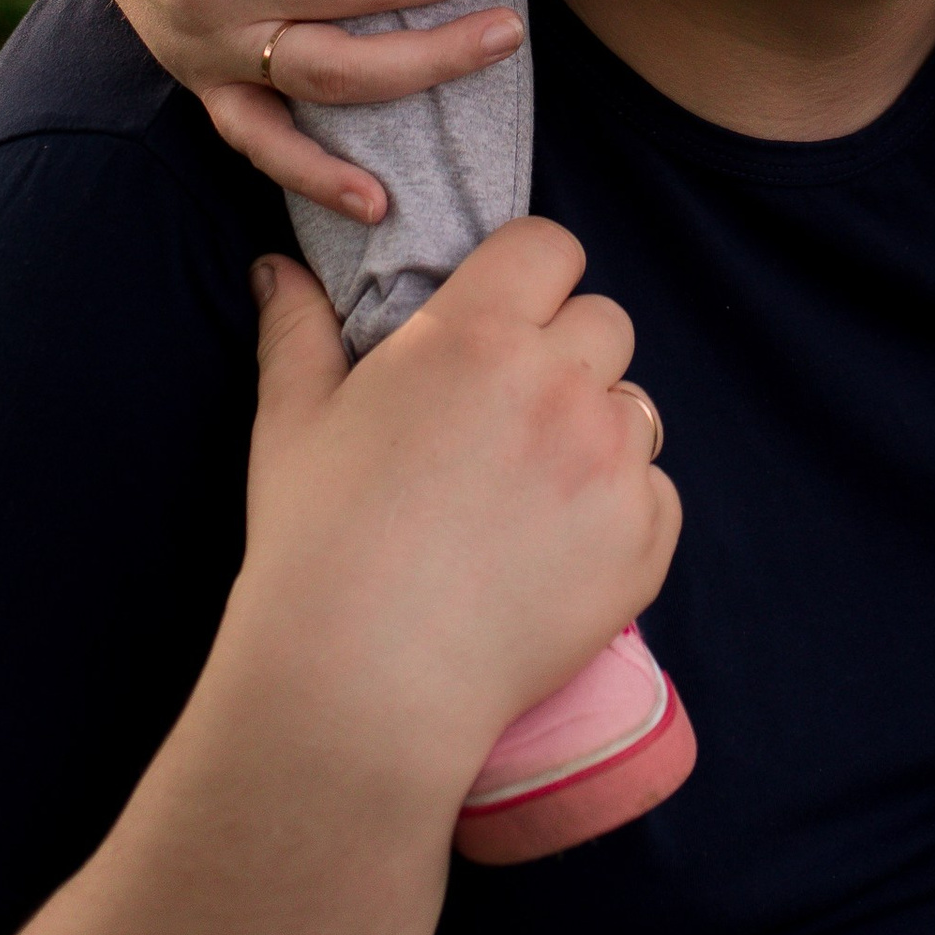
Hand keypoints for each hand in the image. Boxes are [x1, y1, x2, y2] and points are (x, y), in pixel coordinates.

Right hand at [232, 225, 679, 808]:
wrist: (362, 687)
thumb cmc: (317, 547)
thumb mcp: (292, 423)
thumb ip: (297, 330)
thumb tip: (277, 268)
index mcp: (477, 334)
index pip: (550, 246)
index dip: (531, 274)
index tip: (506, 315)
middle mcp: (558, 383)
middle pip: (604, 321)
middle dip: (567, 354)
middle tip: (511, 416)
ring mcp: (610, 463)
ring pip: (635, 408)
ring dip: (597, 432)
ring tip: (531, 491)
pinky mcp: (644, 541)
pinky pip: (658, 493)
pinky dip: (621, 512)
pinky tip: (557, 549)